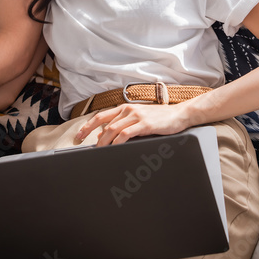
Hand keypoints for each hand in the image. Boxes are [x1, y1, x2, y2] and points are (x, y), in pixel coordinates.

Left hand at [75, 103, 193, 145]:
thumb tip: (102, 136)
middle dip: (89, 133)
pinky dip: (117, 141)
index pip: (101, 116)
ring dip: (103, 141)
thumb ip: (121, 125)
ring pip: (112, 128)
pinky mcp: (145, 124)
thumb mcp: (138, 120)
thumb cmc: (160, 118)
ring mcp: (136, 116)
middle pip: (103, 122)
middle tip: (82, 144)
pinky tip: (113, 148)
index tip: (79, 136)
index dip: (87, 126)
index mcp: (125, 108)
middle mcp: (128, 109)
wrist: (180, 114)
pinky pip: (126, 133)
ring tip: (97, 150)